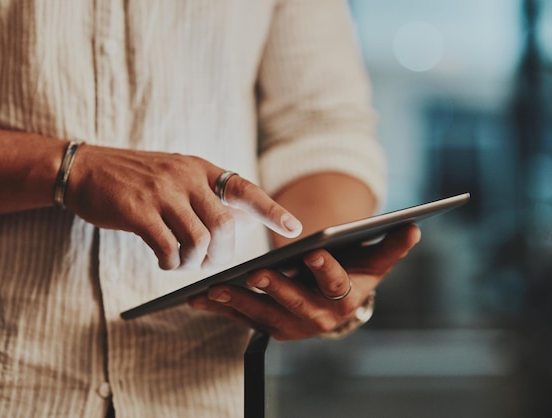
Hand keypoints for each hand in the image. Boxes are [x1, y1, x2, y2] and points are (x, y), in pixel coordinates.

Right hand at [66, 145, 301, 269]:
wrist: (85, 168)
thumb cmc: (133, 179)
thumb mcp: (174, 174)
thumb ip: (203, 195)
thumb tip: (238, 224)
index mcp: (199, 168)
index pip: (244, 188)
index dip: (271, 210)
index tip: (293, 228)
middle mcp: (185, 176)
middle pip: (225, 225)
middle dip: (223, 254)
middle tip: (210, 264)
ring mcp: (161, 192)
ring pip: (199, 240)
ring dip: (194, 262)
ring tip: (181, 263)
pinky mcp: (137, 210)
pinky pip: (168, 247)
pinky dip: (171, 263)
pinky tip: (163, 261)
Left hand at [189, 224, 420, 339]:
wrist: (337, 302)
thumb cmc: (354, 272)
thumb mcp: (374, 259)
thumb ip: (390, 244)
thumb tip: (415, 224)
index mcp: (345, 299)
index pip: (336, 284)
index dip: (325, 268)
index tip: (311, 251)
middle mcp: (319, 319)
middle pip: (294, 303)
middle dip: (274, 288)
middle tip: (254, 273)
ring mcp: (291, 326)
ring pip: (262, 314)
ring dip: (238, 302)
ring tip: (215, 287)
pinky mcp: (269, 327)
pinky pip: (243, 319)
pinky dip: (221, 309)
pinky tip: (199, 297)